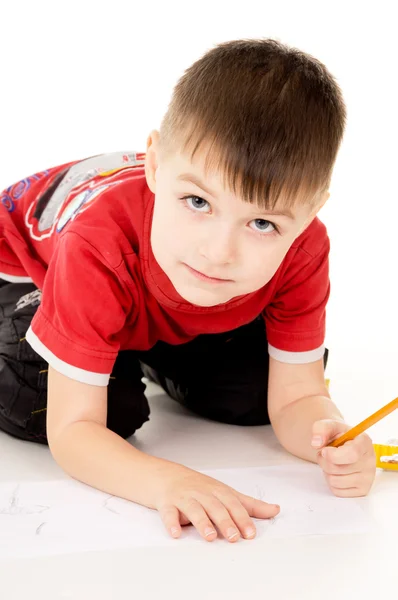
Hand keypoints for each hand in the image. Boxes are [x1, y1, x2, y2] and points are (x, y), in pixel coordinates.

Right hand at [153, 463, 279, 541]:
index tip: (251, 533)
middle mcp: (202, 493)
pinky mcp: (166, 503)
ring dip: (202, 522)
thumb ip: (250, 505)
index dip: (242, 518)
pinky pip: (168, 513)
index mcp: (218, 491)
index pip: (233, 503)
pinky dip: (171, 522)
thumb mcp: (225, 493)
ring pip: (194, 509)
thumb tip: (275, 510)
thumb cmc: (198, 487)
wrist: (165, 475)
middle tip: (234, 537)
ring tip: (209, 537)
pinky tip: (176, 533)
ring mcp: (184, 497)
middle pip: (215, 506)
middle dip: (225, 521)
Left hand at [311, 419, 375, 496]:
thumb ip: (320, 429)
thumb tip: (316, 443)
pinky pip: (336, 491)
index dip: (333, 455)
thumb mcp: (329, 426)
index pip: (351, 454)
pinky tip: (337, 472)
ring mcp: (368, 478)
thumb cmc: (338, 436)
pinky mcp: (362, 490)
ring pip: (334, 481)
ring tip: (332, 462)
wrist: (345, 445)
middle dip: (323, 461)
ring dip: (326, 471)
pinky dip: (331, 482)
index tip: (324, 450)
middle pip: (337, 469)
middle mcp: (370, 461)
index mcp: (365, 442)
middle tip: (325, 453)